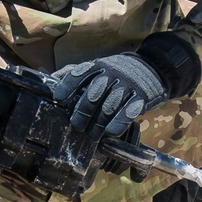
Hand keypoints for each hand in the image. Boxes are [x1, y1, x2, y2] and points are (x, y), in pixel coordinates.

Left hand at [51, 53, 168, 140]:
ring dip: (99, 123)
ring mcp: (127, 85)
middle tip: (77, 125)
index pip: (79, 74)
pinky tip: (111, 132)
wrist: (152, 67)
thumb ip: (75, 73)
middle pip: (92, 93)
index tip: (59, 99)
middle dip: (82, 112)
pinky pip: (128, 111)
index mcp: (97, 66)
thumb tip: (50, 79)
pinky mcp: (141, 97)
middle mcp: (111, 74)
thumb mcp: (97, 66)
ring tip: (93, 135)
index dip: (67, 86)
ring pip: (109, 105)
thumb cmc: (117, 72)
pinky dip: (118, 123)